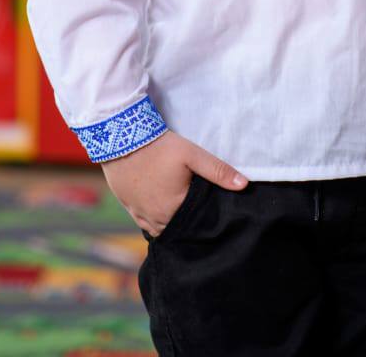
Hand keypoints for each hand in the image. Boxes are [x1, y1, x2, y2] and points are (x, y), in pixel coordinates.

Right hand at [100, 129, 249, 237]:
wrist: (121, 138)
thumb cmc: (159, 146)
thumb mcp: (192, 155)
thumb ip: (218, 171)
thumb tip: (244, 185)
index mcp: (173, 210)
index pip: (195, 224)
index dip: (203, 217)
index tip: (208, 209)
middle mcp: (155, 219)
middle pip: (177, 227)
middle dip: (187, 221)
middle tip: (195, 206)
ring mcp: (139, 214)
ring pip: (160, 226)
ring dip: (170, 220)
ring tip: (179, 206)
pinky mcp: (127, 207)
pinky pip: (144, 221)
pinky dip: (154, 216)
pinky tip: (161, 206)